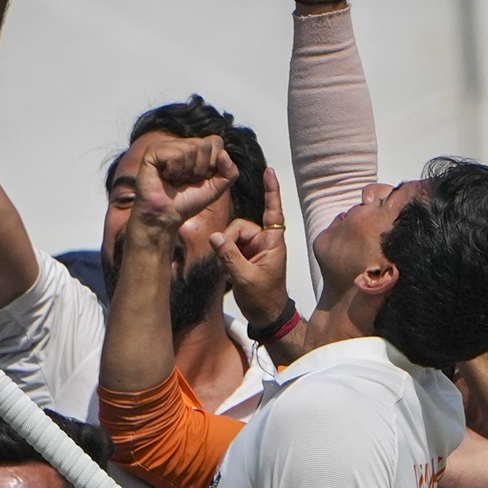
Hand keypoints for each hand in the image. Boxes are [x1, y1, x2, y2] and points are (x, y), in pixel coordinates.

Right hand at [131, 136, 238, 232]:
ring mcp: (167, 145)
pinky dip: (173, 171)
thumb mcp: (217, 188)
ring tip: (175, 180)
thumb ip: (230, 172)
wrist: (166, 216)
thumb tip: (223, 154)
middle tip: (186, 181)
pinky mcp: (153, 151)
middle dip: (199, 169)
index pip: (216, 142)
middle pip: (204, 145)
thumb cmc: (188, 202)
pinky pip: (175, 154)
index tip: (201, 178)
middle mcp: (182, 143)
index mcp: (196, 149)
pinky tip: (165, 177)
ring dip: (185, 172)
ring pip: (190, 148)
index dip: (213, 164)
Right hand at [210, 166, 288, 323]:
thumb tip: (214, 237)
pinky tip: (228, 272)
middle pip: (240, 227)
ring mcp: (255, 248)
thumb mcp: (244, 277)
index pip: (273, 211)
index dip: (271, 190)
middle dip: (229, 241)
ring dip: (227, 251)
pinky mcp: (246, 255)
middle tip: (228, 263)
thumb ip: (229, 255)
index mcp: (273, 242)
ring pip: (232, 236)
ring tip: (229, 271)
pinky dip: (226, 256)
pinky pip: (230, 246)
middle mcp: (265, 241)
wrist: (266, 315)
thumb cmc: (263, 298)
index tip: (269, 171)